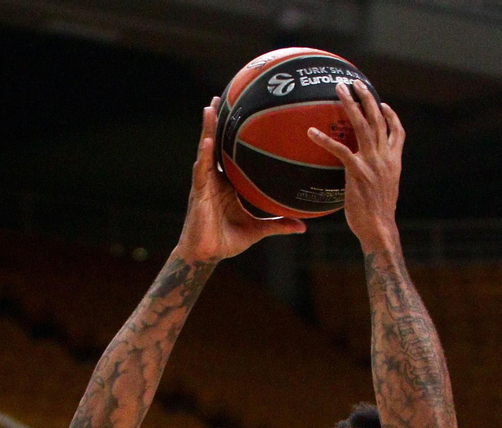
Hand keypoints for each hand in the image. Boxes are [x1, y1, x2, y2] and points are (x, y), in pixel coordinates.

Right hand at [174, 97, 305, 262]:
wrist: (206, 255)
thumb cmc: (226, 241)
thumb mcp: (258, 230)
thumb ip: (279, 225)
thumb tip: (303, 226)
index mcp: (226, 184)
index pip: (228, 153)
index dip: (230, 134)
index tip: (238, 113)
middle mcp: (214, 179)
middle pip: (214, 144)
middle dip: (215, 122)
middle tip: (219, 97)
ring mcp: (204, 184)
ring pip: (205, 151)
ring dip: (207, 130)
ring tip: (210, 109)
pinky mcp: (198, 193)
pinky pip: (202, 171)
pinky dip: (204, 155)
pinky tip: (208, 141)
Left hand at [308, 81, 402, 252]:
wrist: (379, 228)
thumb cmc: (377, 217)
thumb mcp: (384, 192)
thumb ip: (378, 178)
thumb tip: (368, 178)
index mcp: (393, 162)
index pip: (397, 133)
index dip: (391, 116)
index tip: (383, 104)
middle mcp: (385, 157)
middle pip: (378, 119)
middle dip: (367, 98)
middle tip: (355, 82)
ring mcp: (372, 162)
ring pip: (362, 125)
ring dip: (350, 104)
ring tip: (339, 89)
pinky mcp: (357, 171)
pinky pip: (339, 150)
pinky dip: (325, 139)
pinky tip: (311, 132)